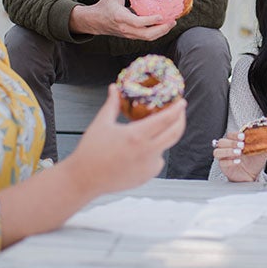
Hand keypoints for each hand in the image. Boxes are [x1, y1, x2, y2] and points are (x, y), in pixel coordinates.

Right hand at [63, 84, 186, 196]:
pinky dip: (155, 152)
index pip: (166, 119)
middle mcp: (146, 151)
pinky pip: (157, 160)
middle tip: (179, 113)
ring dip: (165, 136)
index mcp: (136, 135)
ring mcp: (148, 165)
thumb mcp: (102, 123)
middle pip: (175, 133)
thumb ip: (112, 104)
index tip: (181, 102)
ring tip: (158, 128)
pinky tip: (143, 148)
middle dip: (180, 120)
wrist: (84, 179)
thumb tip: (114, 88)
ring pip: (166, 147)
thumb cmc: (91, 151)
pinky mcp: (147, 176)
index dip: (177, 109)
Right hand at [68, 0, 176, 39]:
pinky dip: (157, 33)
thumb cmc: (105, 5)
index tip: (161, 15)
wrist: (95, 21)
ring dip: (162, 32)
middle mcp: (125, 28)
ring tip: (171, 23)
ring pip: (148, 38)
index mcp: (120, 17)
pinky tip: (164, 25)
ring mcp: (128, 34)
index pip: (137, 22)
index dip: (150, 20)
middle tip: (172, 20)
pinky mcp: (131, 36)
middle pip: (146, 35)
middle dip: (162, 29)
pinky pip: (146, 37)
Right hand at [212, 132, 266, 181]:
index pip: (230, 134)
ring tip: (238, 153)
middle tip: (242, 145)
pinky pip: (221, 162)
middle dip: (231, 142)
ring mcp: (225, 158)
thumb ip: (266, 143)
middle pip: (221, 142)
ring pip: (217, 151)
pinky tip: (238, 161)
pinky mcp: (224, 167)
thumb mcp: (262, 152)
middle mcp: (228, 149)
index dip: (235, 135)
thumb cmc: (255, 162)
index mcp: (236, 142)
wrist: (253, 176)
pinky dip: (229, 161)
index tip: (243, 137)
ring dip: (227, 151)